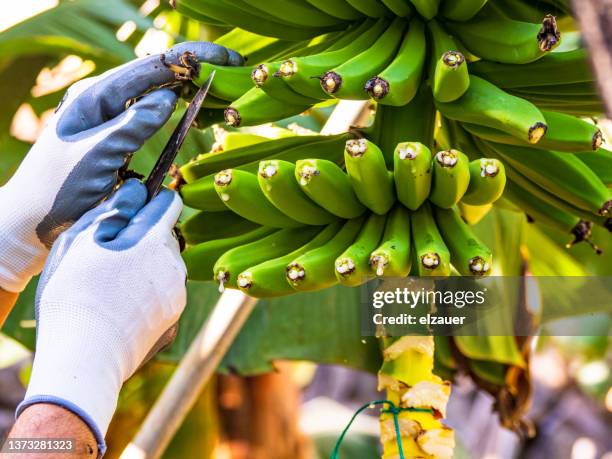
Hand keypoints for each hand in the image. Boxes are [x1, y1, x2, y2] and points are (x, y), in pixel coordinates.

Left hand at [0, 42, 240, 291]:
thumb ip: (132, 125)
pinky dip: (176, 108)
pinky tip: (192, 107)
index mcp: (94, 95)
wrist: (32, 221)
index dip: (189, 59)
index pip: (149, 66)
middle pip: (155, 72)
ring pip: (155, 90)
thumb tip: (169, 97)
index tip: (223, 59)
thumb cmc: (56, 189)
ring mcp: (109, 117)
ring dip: (187, 84)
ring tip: (220, 80)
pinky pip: (151, 114)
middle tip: (231, 65)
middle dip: (193, 65)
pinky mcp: (116, 137)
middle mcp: (103, 100)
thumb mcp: (95, 154)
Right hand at [16, 179, 186, 454]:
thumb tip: (136, 191)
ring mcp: (177, 293)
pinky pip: (165, 292)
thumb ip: (112, 210)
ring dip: (147, 265)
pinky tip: (123, 307)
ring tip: (113, 285)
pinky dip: (149, 293)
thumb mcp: (79, 241)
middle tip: (109, 254)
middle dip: (144, 236)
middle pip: (165, 235)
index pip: (168, 201)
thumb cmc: (74, 296)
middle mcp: (174, 263)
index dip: (151, 199)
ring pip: (166, 265)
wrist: (85, 358)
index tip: (133, 207)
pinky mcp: (174, 317)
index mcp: (153, 238)